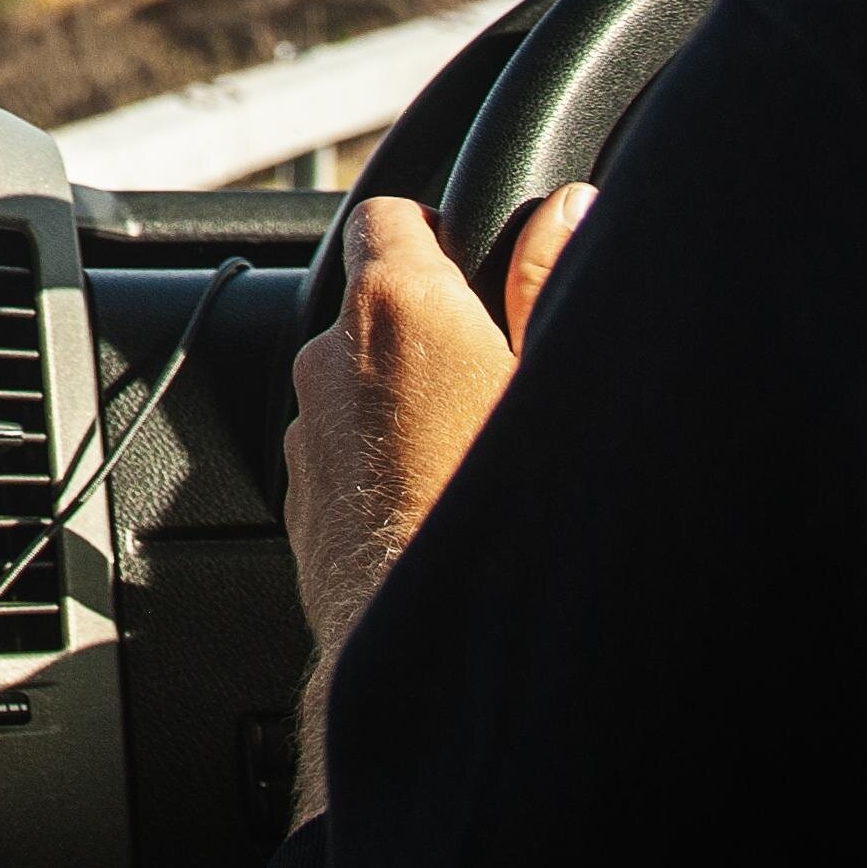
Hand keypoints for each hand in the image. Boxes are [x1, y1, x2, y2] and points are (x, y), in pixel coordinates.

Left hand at [279, 183, 591, 823]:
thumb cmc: (499, 521)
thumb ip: (551, 282)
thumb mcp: (554, 388)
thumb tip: (564, 210)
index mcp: (396, 311)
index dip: (440, 232)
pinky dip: (384, 463)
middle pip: (376, 307)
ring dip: (405, 402)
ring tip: (479, 453)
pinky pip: (347, 456)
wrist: (431, 658)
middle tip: (503, 375)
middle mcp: (331, 362)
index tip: (481, 264)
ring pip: (359, 387)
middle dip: (431, 329)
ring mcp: (309, 436)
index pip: (393, 215)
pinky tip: (444, 503)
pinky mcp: (302, 502)